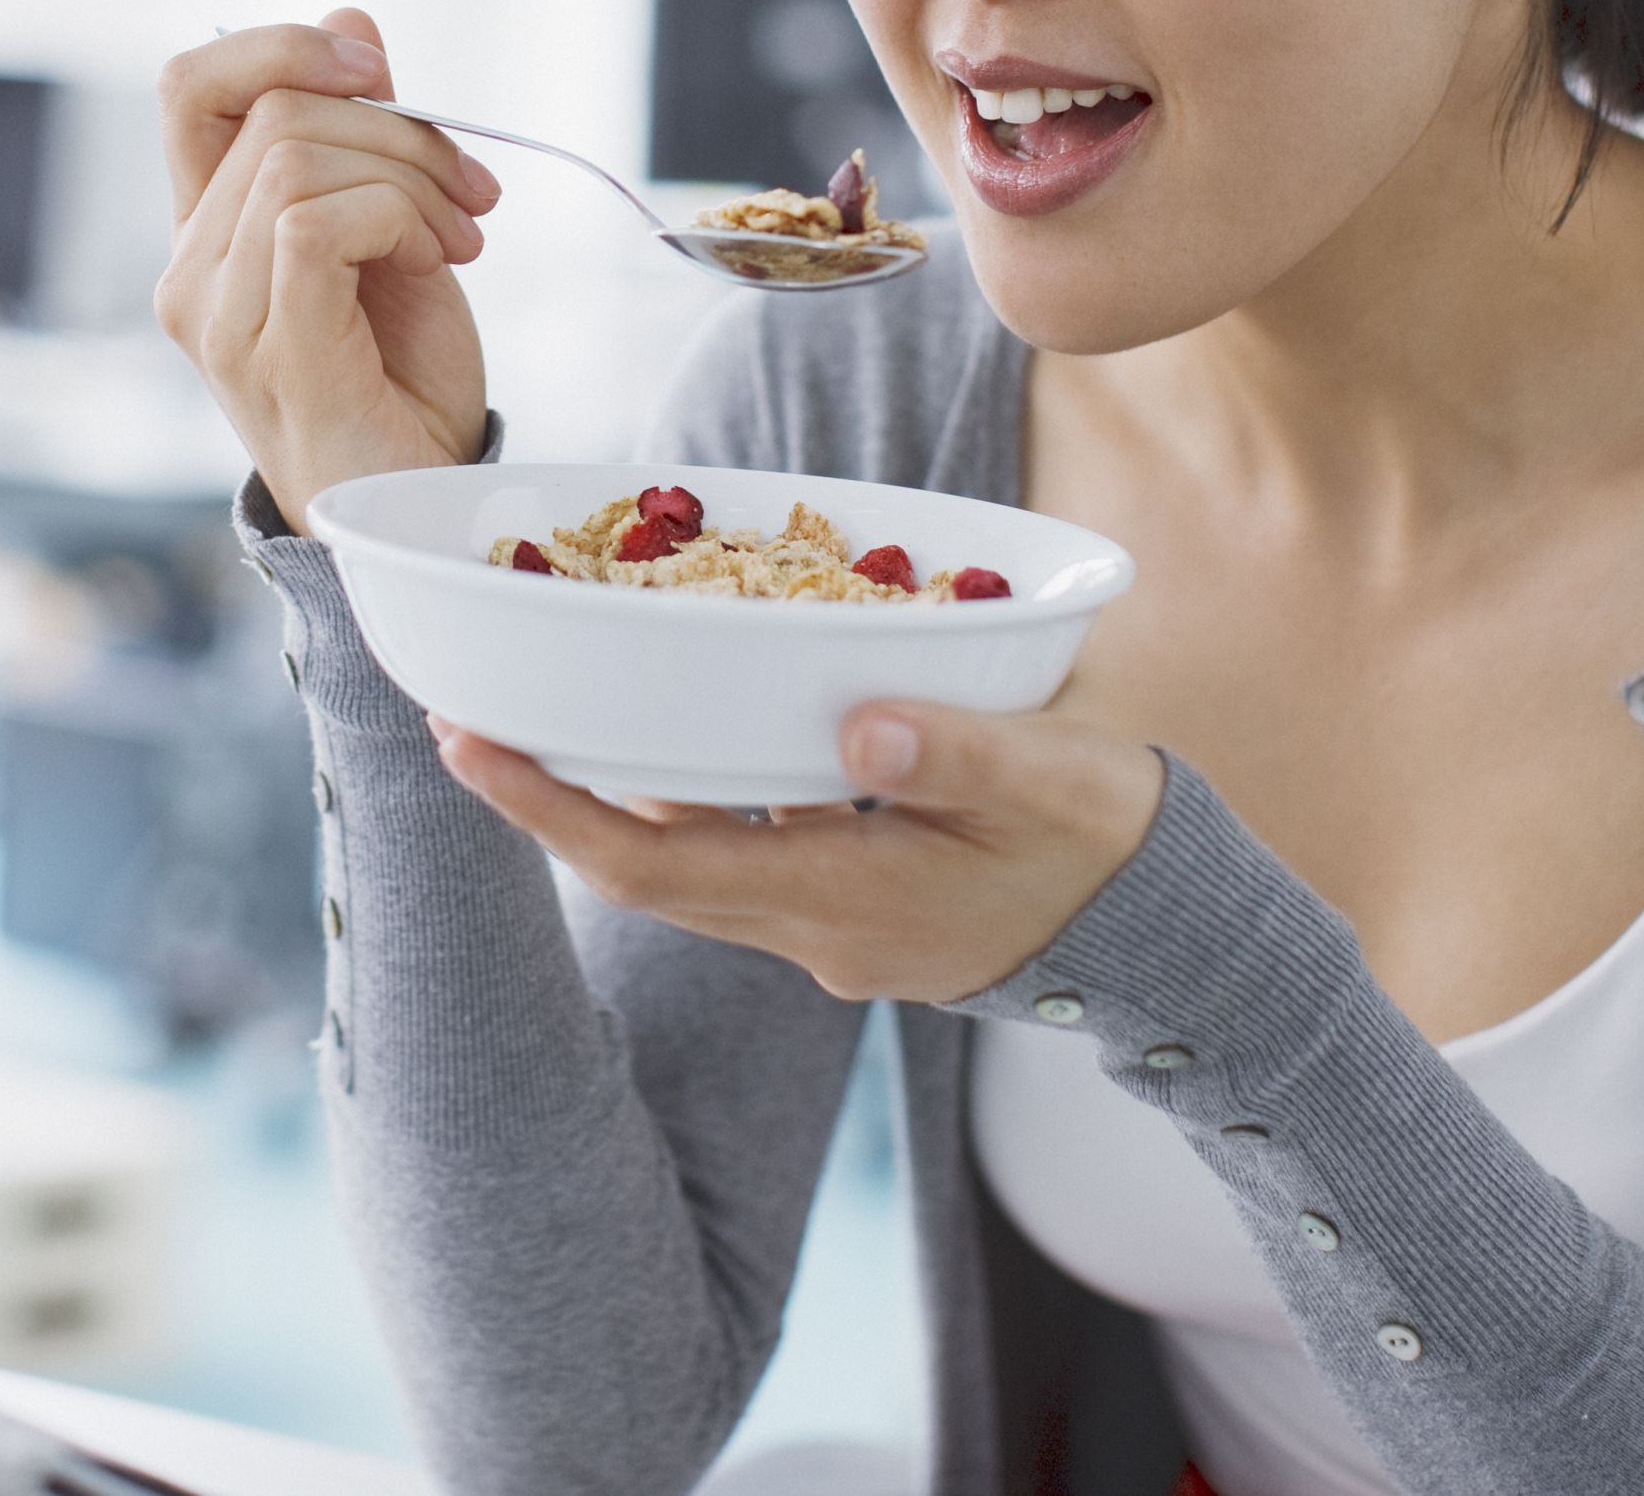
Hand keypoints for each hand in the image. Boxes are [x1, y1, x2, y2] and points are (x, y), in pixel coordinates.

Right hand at [157, 9, 501, 520]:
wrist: (427, 507)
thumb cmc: (406, 382)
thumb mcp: (394, 228)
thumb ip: (364, 135)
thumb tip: (349, 19)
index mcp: (209, 234)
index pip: (190, 85)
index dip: (280, 45)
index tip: (380, 71)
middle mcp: (190, 272)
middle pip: (271, 109)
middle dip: (399, 126)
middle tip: (472, 193)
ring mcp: (217, 317)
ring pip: (296, 158)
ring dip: (411, 177)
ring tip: (460, 235)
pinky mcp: (268, 352)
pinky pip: (314, 220)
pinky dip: (396, 218)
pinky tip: (437, 262)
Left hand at [431, 700, 1167, 1002]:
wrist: (1177, 929)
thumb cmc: (1112, 841)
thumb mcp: (1048, 779)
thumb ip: (955, 749)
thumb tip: (857, 725)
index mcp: (843, 899)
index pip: (655, 864)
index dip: (550, 812)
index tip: (469, 748)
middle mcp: (815, 927)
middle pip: (647, 867)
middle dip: (553, 801)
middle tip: (467, 720)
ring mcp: (833, 925)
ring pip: (692, 860)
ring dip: (616, 799)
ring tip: (550, 713)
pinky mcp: (857, 905)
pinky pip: (744, 852)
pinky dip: (697, 797)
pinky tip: (682, 731)